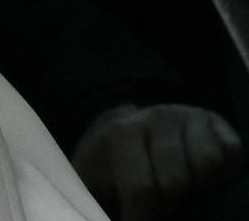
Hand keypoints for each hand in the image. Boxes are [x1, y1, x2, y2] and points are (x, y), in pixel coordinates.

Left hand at [72, 103, 243, 219]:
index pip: (141, 190)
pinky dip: (222, 172)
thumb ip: (95, 204)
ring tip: (178, 191)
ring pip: (210, 166)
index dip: (142, 219)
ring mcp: (187, 115)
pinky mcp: (213, 119)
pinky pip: (232, 153)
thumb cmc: (108, 166)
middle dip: (168, 207)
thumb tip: (98, 218)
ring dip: (198, 188)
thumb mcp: (92, 181)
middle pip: (177, 184)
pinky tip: (198, 175)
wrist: (126, 130)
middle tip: (158, 208)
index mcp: (120, 134)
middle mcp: (155, 118)